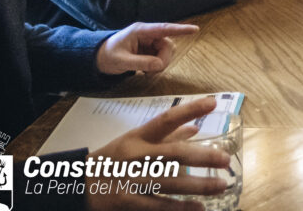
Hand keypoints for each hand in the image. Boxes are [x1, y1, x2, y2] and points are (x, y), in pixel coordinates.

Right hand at [86, 97, 229, 209]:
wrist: (77, 185)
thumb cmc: (112, 159)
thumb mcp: (134, 141)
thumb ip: (166, 135)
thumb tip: (194, 128)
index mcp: (138, 137)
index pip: (166, 119)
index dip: (189, 110)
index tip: (213, 103)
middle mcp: (136, 156)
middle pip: (172, 154)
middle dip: (201, 156)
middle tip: (224, 158)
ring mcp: (132, 180)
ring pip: (170, 182)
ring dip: (198, 185)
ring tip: (220, 185)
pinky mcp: (129, 202)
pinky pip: (159, 205)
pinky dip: (180, 207)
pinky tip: (199, 208)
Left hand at [96, 22, 197, 74]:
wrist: (99, 59)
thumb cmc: (107, 55)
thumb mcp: (121, 61)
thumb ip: (140, 62)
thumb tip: (159, 64)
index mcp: (140, 31)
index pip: (163, 29)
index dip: (180, 29)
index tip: (195, 29)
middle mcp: (148, 35)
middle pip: (168, 45)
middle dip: (163, 59)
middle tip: (150, 71)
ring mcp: (150, 43)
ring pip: (166, 53)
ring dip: (159, 64)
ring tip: (144, 71)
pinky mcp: (150, 51)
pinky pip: (162, 58)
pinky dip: (156, 67)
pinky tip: (144, 70)